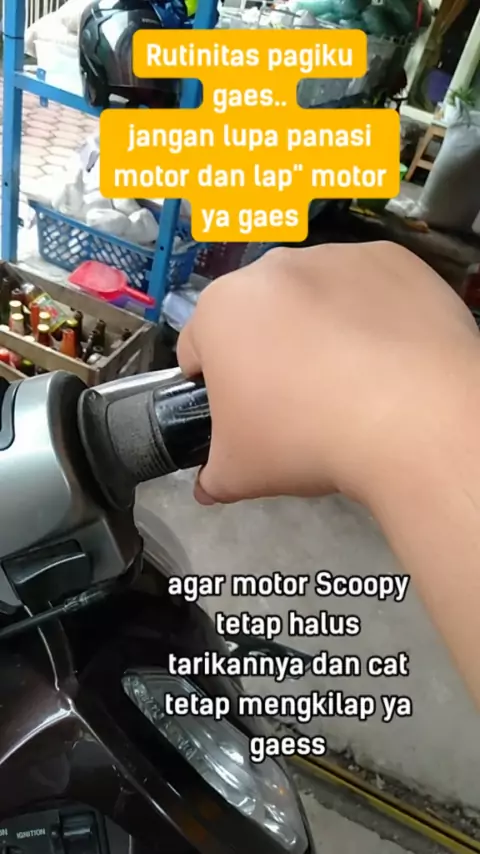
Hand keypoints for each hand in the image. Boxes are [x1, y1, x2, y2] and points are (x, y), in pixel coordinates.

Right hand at [177, 241, 479, 506]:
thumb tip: (207, 485)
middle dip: (268, 353)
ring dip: (319, 330)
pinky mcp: (391, 259)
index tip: (243, 415)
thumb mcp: (240, 473)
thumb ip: (212, 475)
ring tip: (351, 382)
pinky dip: (372, 316)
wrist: (411, 416)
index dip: (213, 388)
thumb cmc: (305, 438)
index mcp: (220, 310)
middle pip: (258, 316)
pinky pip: (369, 290)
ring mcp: (335, 256)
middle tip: (298, 404)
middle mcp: (271, 267)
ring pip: (314, 298)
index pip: (198, 350)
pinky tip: (388, 358)